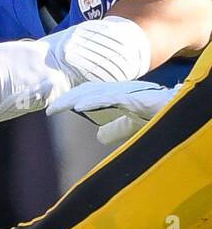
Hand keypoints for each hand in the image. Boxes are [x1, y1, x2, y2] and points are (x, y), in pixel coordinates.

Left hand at [47, 80, 175, 146]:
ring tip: (57, 107)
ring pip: (94, 94)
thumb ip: (116, 128)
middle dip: (65, 100)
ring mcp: (125, 94)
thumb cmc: (157, 112)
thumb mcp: (131, 123)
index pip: (86, 96)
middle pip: (86, 93)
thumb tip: (98, 136)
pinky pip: (111, 98)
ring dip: (74, 100)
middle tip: (48, 109)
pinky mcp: (134, 98)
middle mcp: (117, 92)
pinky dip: (94, 101)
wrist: (179, 109)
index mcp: (114, 96)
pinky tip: (79, 106)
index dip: (68, 101)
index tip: (50, 110)